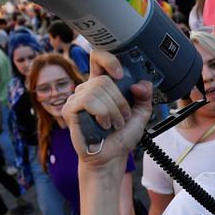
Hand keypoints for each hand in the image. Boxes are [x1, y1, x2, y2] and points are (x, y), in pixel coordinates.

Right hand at [61, 49, 152, 169]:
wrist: (111, 157)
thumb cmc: (121, 136)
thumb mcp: (141, 113)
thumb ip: (145, 96)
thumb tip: (142, 84)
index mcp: (102, 86)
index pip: (97, 58)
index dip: (108, 59)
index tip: (121, 73)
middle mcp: (87, 89)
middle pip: (103, 78)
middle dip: (120, 100)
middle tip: (123, 116)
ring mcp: (76, 98)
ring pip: (97, 90)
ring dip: (113, 110)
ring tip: (114, 123)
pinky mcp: (70, 110)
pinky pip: (89, 101)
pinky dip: (102, 113)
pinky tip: (104, 125)